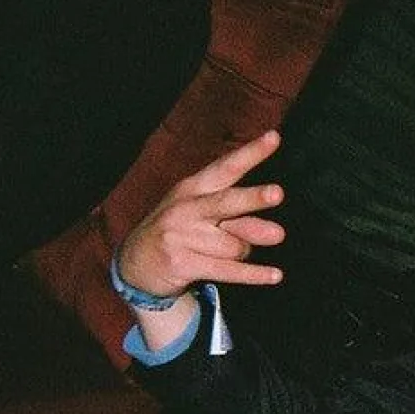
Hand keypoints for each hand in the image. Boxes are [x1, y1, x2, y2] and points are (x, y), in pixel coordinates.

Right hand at [116, 130, 286, 297]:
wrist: (136, 263)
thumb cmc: (180, 232)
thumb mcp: (203, 216)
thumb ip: (240, 219)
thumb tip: (276, 232)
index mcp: (194, 187)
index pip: (226, 167)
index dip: (250, 153)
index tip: (274, 138)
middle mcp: (187, 208)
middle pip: (227, 202)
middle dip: (252, 197)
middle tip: (278, 193)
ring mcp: (181, 236)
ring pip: (236, 245)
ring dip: (244, 252)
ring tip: (231, 252)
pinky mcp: (182, 263)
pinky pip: (228, 270)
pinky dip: (253, 275)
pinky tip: (275, 275)